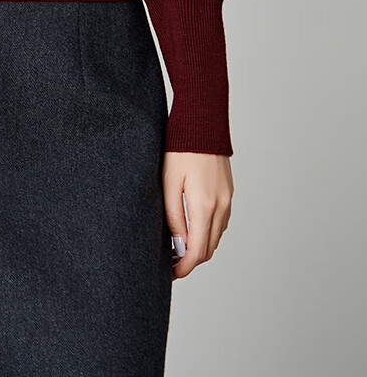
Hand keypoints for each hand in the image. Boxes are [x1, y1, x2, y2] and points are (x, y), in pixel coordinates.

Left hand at [162, 151, 233, 279]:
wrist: (202, 124)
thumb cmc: (180, 150)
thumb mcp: (169, 183)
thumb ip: (173, 216)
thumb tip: (178, 245)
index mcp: (204, 206)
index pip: (197, 251)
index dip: (184, 267)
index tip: (171, 273)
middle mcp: (220, 206)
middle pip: (209, 249)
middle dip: (191, 261)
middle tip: (171, 262)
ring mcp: (227, 200)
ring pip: (216, 237)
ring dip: (200, 248)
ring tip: (178, 247)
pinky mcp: (228, 193)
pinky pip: (220, 223)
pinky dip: (208, 233)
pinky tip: (192, 229)